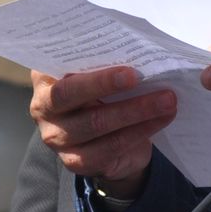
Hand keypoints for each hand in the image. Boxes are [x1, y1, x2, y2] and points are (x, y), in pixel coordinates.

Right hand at [29, 67, 175, 198]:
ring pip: (96, 123)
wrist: (109, 139)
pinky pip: (111, 146)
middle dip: (107, 85)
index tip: (125, 67)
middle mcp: (42, 108)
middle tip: (140, 77)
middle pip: (69, 95)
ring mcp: (56, 138)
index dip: (90, 70)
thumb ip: (106, 62)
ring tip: (168, 99)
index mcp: (46, 79)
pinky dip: (141, 130)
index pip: (58, 67)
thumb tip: (140, 49)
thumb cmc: (106, 94)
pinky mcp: (75, 161)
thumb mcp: (101, 74)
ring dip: (136, 110)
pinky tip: (163, 118)